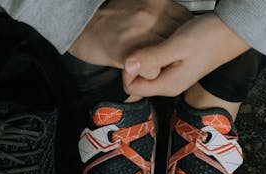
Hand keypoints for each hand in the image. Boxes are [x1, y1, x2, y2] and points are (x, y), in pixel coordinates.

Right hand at [68, 0, 191, 68]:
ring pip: (168, 56)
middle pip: (179, 40)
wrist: (79, 25)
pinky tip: (142, 71)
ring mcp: (140, 32)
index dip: (184, 36)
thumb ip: (158, 14)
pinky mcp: (127, 51)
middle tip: (169, 60)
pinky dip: (150, 75)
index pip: (186, 21)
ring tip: (155, 67)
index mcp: (156, 3)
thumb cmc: (107, 19)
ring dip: (164, 65)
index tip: (180, 45)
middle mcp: (150, 15)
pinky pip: (152, 71)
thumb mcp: (138, 5)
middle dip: (177, 52)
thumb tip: (178, 26)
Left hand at [122, 14, 250, 97]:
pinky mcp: (177, 64)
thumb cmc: (210, 37)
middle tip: (146, 43)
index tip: (136, 51)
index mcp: (169, 85)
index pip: (131, 88)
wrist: (232, 30)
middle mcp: (170, 84)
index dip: (127, 69)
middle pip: (138, 80)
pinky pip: (156, 62)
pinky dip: (154, 52)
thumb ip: (152, 57)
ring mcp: (174, 75)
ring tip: (156, 41)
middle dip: (135, 62)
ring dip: (145, 56)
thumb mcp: (177, 46)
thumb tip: (128, 65)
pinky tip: (163, 40)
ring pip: (147, 70)